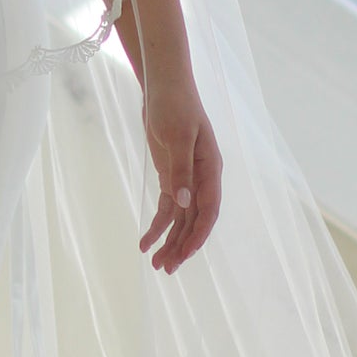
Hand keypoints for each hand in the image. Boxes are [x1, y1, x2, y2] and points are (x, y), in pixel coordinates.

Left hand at [139, 78, 221, 274]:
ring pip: (181, 219)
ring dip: (170, 241)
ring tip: (157, 265)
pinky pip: (167, 208)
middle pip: (195, 220)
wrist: (164, 87)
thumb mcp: (177, 137)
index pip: (209, 209)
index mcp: (211, 170)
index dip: (199, 234)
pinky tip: (146, 242)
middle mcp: (202, 179)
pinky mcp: (171, 176)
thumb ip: (180, 171)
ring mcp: (187, 179)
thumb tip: (183, 204)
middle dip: (182, 245)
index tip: (185, 254)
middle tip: (166, 269)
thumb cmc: (175, 106)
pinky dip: (158, 225)